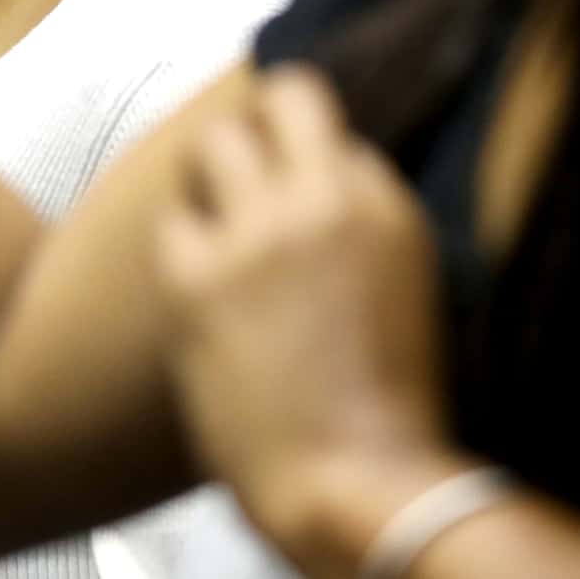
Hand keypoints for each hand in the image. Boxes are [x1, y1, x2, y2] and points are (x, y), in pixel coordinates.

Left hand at [154, 67, 458, 551]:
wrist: (355, 482)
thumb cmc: (392, 405)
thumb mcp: (408, 285)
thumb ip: (368, 223)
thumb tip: (327, 182)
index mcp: (386, 206)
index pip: (339, 127)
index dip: (314, 147)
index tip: (300, 166)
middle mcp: (323, 200)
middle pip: (283, 97)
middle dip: (264, 123)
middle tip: (252, 160)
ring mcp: (256, 234)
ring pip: (214, 142)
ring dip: (213, 168)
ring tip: (214, 205)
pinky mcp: (197, 279)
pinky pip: (170, 222)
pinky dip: (181, 240)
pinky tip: (195, 271)